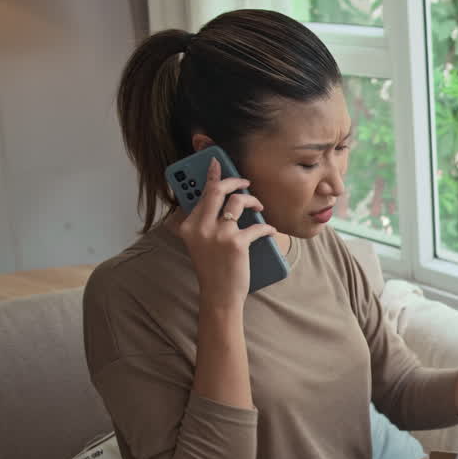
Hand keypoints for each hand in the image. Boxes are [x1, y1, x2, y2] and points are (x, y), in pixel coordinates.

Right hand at [170, 157, 276, 309]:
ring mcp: (218, 234)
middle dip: (234, 181)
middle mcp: (200, 227)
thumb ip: (203, 223)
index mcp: (188, 225)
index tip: (217, 162)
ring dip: (253, 201)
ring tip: (258, 206)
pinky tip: (270, 230)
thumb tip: (222, 201)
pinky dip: (267, 227)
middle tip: (245, 182)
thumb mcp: (199, 243)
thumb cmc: (212, 268)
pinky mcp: (236, 243)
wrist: (219, 295)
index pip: (201, 193)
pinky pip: (258, 225)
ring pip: (239, 202)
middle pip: (218, 190)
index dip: (211, 176)